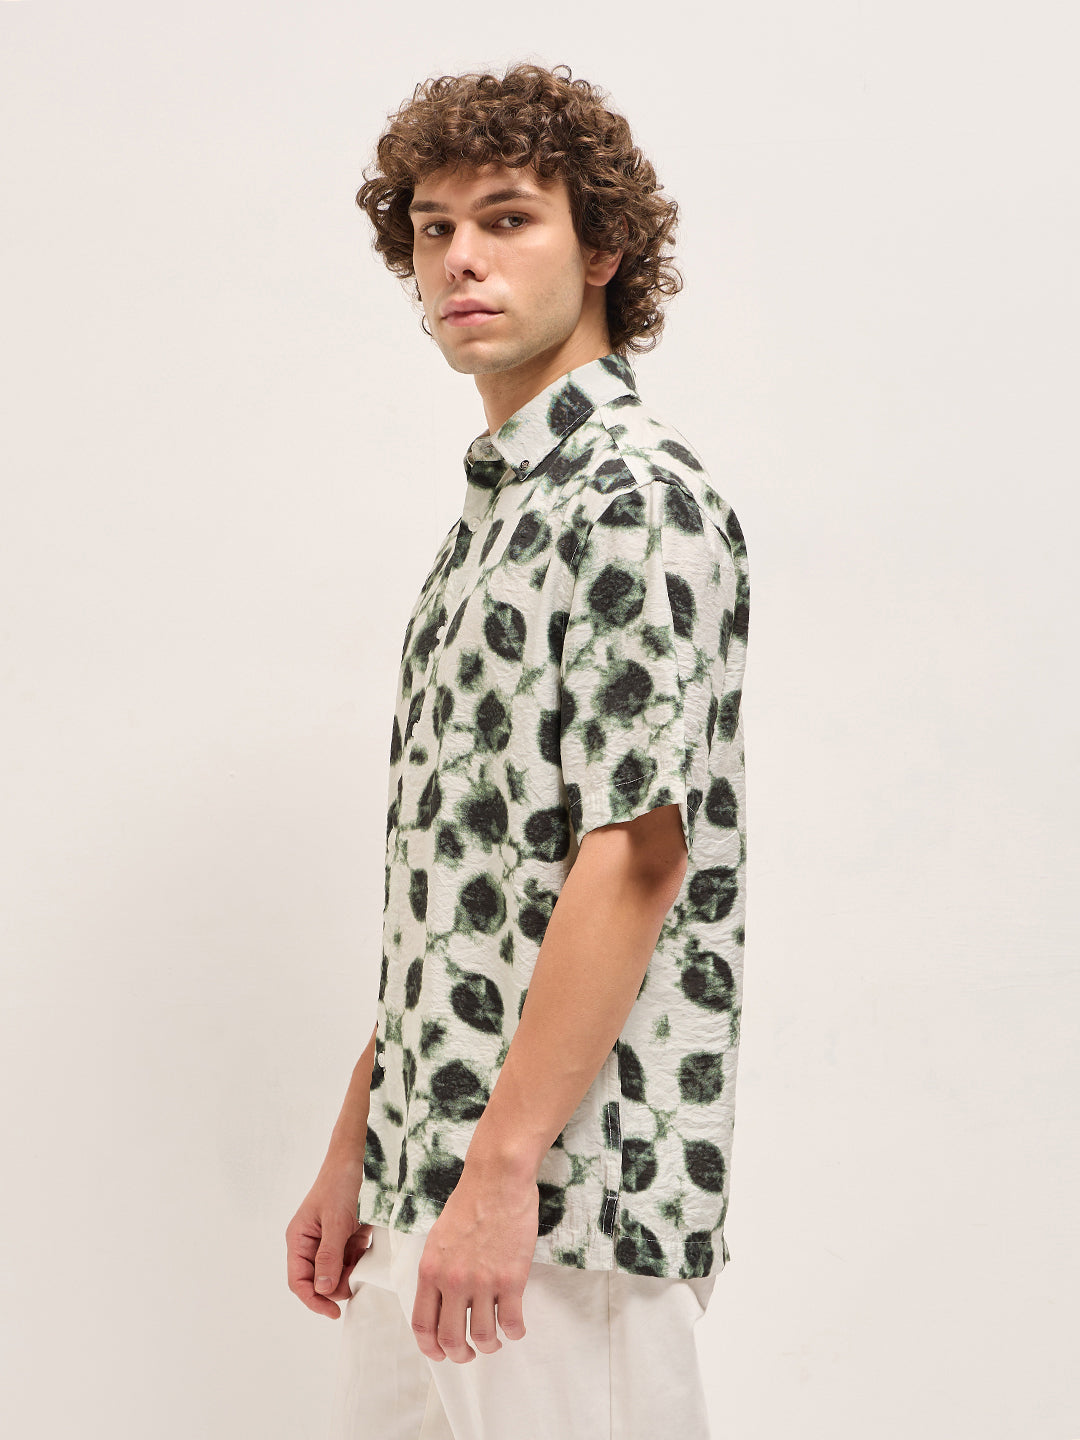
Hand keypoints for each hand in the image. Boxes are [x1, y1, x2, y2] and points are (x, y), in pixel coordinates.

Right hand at [286, 1162, 371, 1318]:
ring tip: (363, 1262)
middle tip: (356, 1281)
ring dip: (351, 1274)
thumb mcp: (336, 1220)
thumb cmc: (342, 1183)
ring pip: (338, 1273)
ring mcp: (330, 1240)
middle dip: (337, 1286)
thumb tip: (322, 1290)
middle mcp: (311, 1243)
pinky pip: (352, 1260)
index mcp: (299, 1239)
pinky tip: (368, 1252)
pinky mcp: (348, 1236)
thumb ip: (329, 1255)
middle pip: (320, 1280)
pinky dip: (360, 1262)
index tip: (334, 1312)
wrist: (362, 1157)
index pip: (299, 1281)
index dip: (313, 1300)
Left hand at [411, 1162, 539, 1363]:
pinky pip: (512, 1322)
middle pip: (451, 1339)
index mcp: (430, 1270)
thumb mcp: (438, 1237)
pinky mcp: (511, 1278)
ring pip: (483, 1336)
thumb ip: (437, 1271)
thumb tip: (441, 1301)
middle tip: (470, 1354)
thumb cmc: (470, 1202)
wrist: (497, 1180)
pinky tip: (516, 1328)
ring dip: (489, 1346)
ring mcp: (482, 1281)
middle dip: (460, 1355)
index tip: (441, 1353)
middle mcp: (453, 1280)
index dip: (431, 1348)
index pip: (422, 1325)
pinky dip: (514, 1332)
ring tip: (494, 1340)